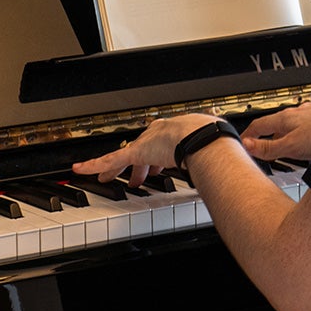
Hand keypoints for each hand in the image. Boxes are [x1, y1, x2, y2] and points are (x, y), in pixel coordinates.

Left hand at [71, 112, 215, 186]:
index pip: (161, 145)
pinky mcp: (136, 152)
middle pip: (142, 151)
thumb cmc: (211, 140)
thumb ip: (214, 159)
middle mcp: (159, 134)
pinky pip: (110, 160)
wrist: (203, 137)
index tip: (156, 165)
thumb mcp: (212, 149)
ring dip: (115, 169)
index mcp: (177, 133)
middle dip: (137, 165)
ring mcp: (146, 143)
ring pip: (124, 157)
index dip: (156, 158)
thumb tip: (230, 169)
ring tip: (106, 178)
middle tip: (135, 176)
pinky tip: (80, 169)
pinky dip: (94, 165)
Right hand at [241, 100, 310, 162]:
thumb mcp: (292, 146)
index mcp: (285, 118)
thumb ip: (269, 147)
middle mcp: (298, 113)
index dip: (248, 135)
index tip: (242, 143)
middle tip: (261, 152)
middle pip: (275, 126)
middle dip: (267, 139)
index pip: (258, 124)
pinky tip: (307, 147)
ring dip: (284, 139)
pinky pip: (305, 129)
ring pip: (291, 128)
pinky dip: (299, 138)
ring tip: (283, 154)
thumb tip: (247, 145)